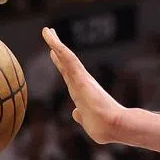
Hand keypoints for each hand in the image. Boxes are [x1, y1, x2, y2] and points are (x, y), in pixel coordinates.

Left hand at [42, 27, 126, 144]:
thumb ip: (81, 116)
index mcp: (81, 94)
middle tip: (49, 34)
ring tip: (46, 31)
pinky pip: (67, 58)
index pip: (68, 75)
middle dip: (57, 48)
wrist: (114, 127)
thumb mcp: (88, 123)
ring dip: (55, 43)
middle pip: (65, 62)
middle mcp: (81, 84)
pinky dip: (57, 46)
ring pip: (65, 57)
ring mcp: (81, 79)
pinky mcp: (81, 77)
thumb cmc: (104, 129)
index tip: (53, 53)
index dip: (60, 64)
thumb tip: (75, 113)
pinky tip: (49, 36)